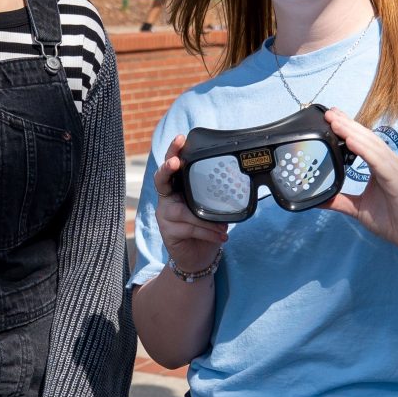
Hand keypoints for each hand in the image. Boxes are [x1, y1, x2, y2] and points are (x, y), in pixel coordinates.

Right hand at [154, 134, 227, 274]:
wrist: (198, 257)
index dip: (174, 151)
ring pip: (181, 211)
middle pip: (161, 178)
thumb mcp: (211, 208)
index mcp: (178, 187)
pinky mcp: (167, 232)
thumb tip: (236, 182)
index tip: (181, 139)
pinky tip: (220, 236)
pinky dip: (207, 232)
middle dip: (167, 168)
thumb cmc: (205, 228)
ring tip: (222, 226)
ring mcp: (164, 215)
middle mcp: (167, 198)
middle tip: (175, 162)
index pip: (172, 165)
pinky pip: (188, 228)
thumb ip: (215, 195)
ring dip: (204, 218)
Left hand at [321, 108, 397, 252]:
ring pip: (370, 144)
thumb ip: (339, 201)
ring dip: (352, 132)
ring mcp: (394, 167)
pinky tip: (350, 141)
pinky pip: (378, 160)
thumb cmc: (390, 220)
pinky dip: (364, 150)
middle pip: (365, 137)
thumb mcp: (358, 208)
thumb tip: (318, 199)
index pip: (362, 141)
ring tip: (335, 121)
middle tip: (328, 112)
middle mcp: (388, 161)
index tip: (331, 116)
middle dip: (346, 124)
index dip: (347, 127)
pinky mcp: (397, 178)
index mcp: (379, 165)